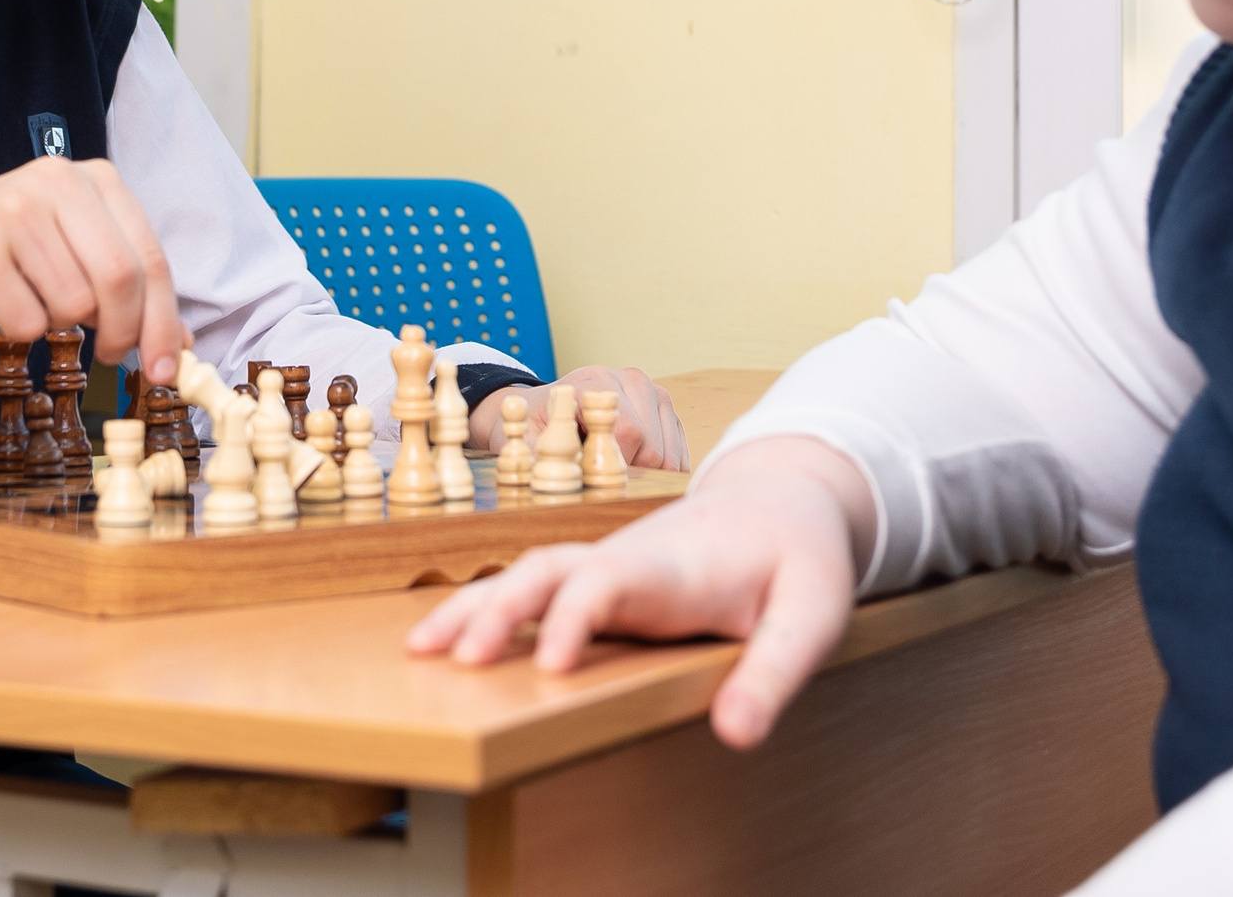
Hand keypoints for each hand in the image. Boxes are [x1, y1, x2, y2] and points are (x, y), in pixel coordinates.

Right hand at [0, 156, 186, 381]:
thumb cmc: (10, 250)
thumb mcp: (77, 249)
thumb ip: (130, 286)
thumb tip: (178, 346)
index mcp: (94, 178)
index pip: (150, 258)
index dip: (163, 320)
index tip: (166, 366)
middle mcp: (55, 183)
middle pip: (119, 280)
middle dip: (123, 332)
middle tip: (112, 355)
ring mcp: (13, 213)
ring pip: (74, 304)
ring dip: (64, 325)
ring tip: (39, 303)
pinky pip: (28, 322)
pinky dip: (25, 330)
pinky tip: (6, 304)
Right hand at [405, 436, 873, 748]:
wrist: (783, 497)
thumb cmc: (798, 558)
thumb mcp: (812, 616)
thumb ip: (775, 673)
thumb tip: (735, 735)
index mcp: (674, 569)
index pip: (607, 584)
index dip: (573, 619)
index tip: (549, 667)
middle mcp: (627, 560)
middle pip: (546, 572)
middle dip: (499, 611)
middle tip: (458, 660)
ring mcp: (607, 564)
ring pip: (527, 573)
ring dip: (475, 607)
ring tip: (421, 650)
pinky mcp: (600, 577)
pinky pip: (533, 585)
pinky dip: (487, 606)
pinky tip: (449, 638)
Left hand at [468, 365, 688, 468]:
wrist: (545, 409)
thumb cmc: (537, 427)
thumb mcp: (528, 440)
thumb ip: (541, 456)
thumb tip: (562, 482)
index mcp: (597, 380)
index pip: (629, 433)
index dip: (615, 466)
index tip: (593, 474)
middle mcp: (632, 379)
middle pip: (653, 447)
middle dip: (630, 473)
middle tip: (600, 473)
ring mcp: (654, 392)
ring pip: (670, 454)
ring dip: (646, 473)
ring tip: (613, 464)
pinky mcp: (667, 409)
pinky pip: (680, 454)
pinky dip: (661, 470)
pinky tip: (633, 465)